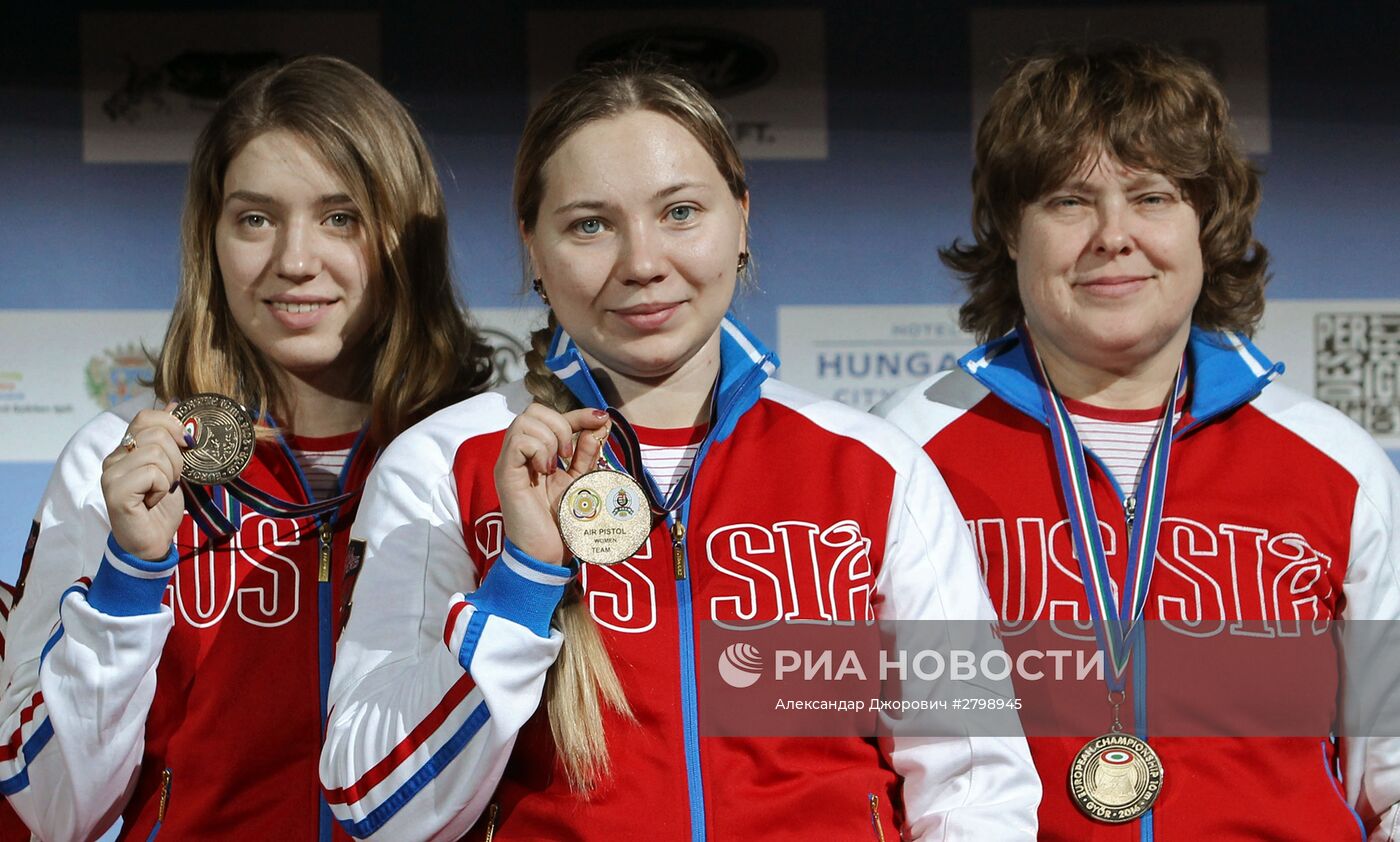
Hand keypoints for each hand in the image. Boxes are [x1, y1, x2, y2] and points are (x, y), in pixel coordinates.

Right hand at [101, 405, 188, 560]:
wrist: (152, 542)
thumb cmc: (161, 506)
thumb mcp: (173, 466)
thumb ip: (171, 438)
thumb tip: (174, 402)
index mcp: (126, 448)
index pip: (146, 416)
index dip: (173, 424)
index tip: (187, 444)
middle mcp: (113, 457)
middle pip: (156, 432)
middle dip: (177, 456)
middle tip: (171, 479)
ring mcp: (110, 473)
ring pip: (156, 452)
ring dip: (171, 475)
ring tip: (161, 491)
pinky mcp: (114, 490)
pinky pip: (151, 473)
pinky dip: (162, 488)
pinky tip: (152, 501)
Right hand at [494, 405, 610, 564]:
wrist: (548, 553)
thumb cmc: (560, 522)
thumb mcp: (581, 480)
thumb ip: (588, 452)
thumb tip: (600, 423)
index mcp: (536, 453)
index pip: (551, 416)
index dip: (578, 413)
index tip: (601, 418)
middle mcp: (519, 454)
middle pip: (533, 410)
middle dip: (560, 424)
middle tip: (568, 454)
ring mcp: (510, 463)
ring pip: (524, 421)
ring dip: (549, 438)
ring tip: (556, 466)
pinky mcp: (505, 474)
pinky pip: (518, 441)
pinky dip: (538, 449)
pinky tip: (545, 471)